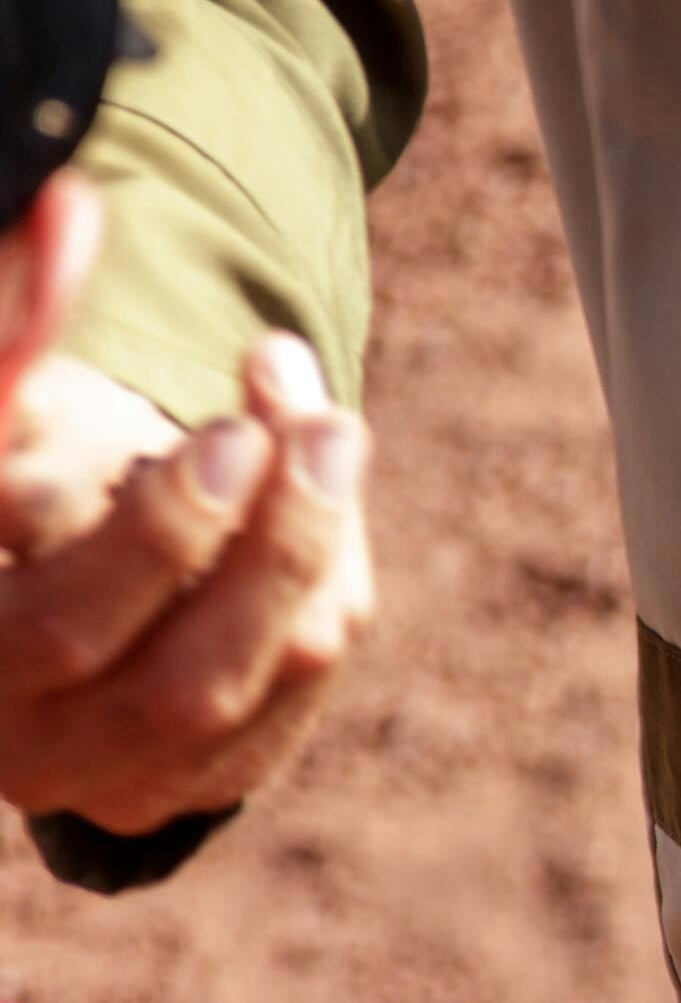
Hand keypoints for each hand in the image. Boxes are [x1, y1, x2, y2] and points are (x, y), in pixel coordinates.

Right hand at [0, 177, 379, 837]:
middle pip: (131, 655)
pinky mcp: (173, 790)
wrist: (35, 617)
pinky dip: (322, 584)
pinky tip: (320, 486)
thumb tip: (68, 212)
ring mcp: (84, 776)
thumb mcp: (26, 415)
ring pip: (231, 683)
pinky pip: (285, 698)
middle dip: (239, 536)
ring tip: (326, 424)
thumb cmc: (17, 466)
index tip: (231, 434)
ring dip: (300, 547)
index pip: (42, 588)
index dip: (154, 533)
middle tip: (290, 422)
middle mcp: (2, 723)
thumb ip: (16, 330)